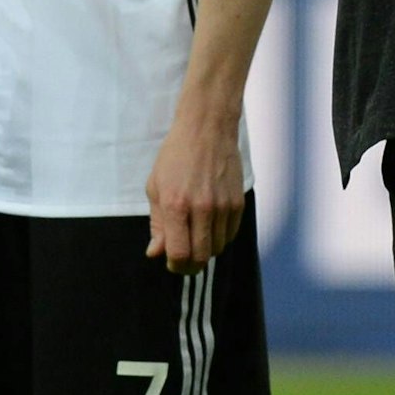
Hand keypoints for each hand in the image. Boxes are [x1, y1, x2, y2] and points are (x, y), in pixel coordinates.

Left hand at [146, 113, 244, 273]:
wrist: (207, 130)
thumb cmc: (175, 157)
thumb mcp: (155, 187)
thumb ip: (157, 224)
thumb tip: (155, 253)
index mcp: (176, 205)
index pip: (179, 253)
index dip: (175, 265)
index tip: (171, 262)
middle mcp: (202, 208)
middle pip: (201, 257)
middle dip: (190, 265)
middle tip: (184, 259)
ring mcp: (223, 206)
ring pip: (217, 248)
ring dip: (205, 250)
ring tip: (196, 237)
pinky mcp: (238, 202)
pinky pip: (231, 234)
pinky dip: (220, 238)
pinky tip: (210, 227)